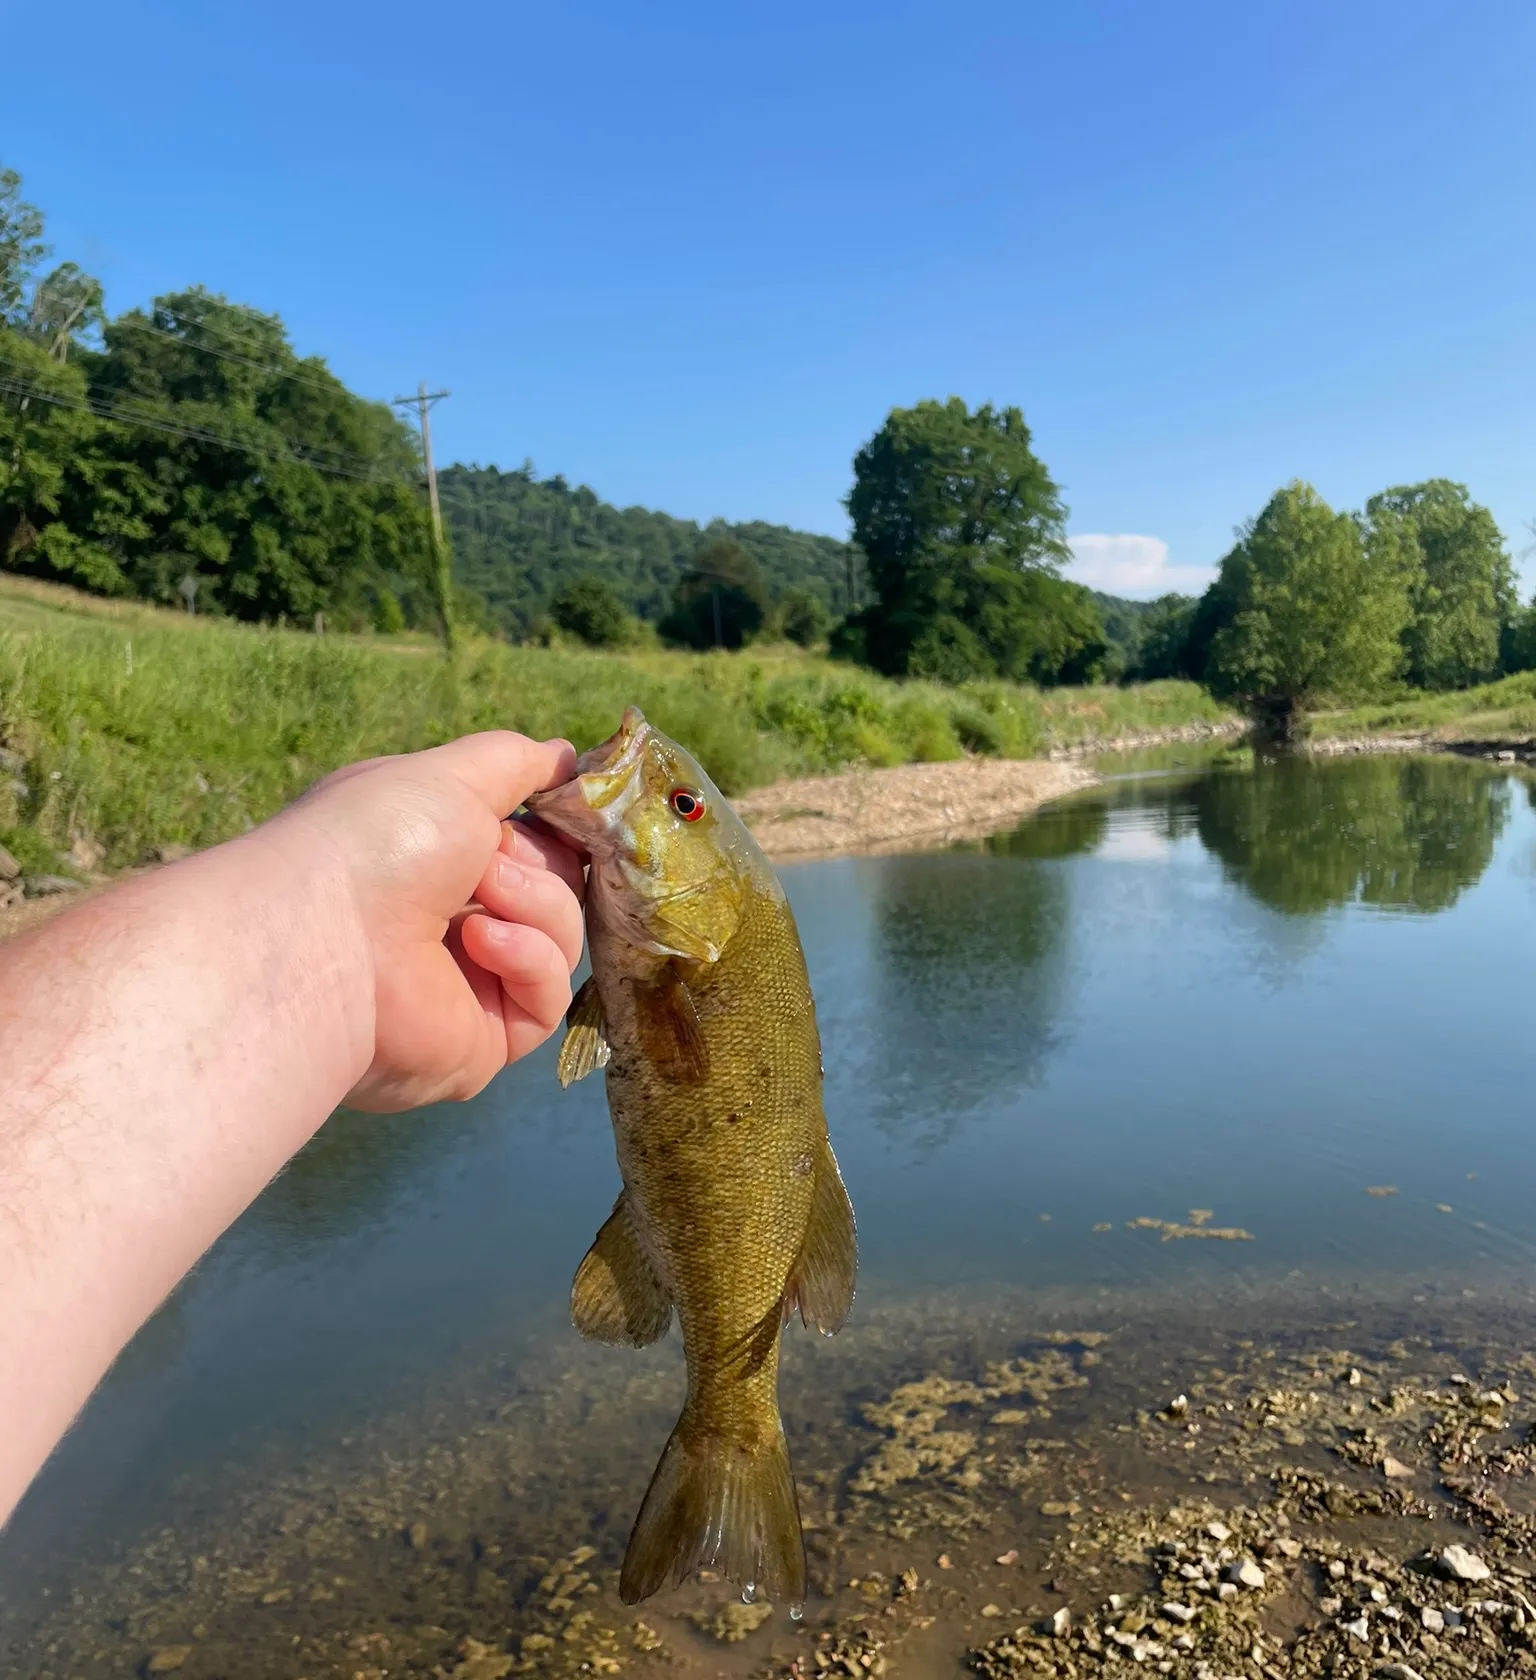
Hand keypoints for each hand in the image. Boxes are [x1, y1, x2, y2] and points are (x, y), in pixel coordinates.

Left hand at [280, 732, 585, 1110]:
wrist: (325, 939)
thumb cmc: (376, 843)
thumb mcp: (449, 777)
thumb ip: (514, 762)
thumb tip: (565, 755)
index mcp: (438, 860)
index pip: (533, 846)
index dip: (554, 830)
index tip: (569, 811)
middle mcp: (454, 922)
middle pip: (560, 890)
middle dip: (537, 865)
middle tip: (492, 860)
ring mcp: (472, 985)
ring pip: (562, 939)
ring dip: (533, 905)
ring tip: (478, 896)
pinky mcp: (488, 1040)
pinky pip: (548, 999)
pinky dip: (528, 961)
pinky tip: (478, 945)